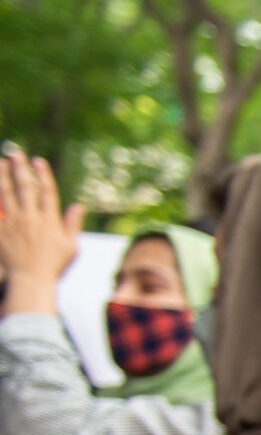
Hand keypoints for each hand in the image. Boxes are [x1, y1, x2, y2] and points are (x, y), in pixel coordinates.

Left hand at [0, 151, 84, 315]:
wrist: (30, 281)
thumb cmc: (53, 266)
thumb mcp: (71, 247)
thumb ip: (72, 225)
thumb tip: (78, 206)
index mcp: (49, 221)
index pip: (47, 191)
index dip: (43, 174)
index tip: (38, 160)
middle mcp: (31, 218)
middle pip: (24, 187)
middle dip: (19, 168)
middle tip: (15, 153)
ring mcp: (13, 224)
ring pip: (6, 194)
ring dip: (2, 176)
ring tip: (0, 163)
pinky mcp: (1, 230)